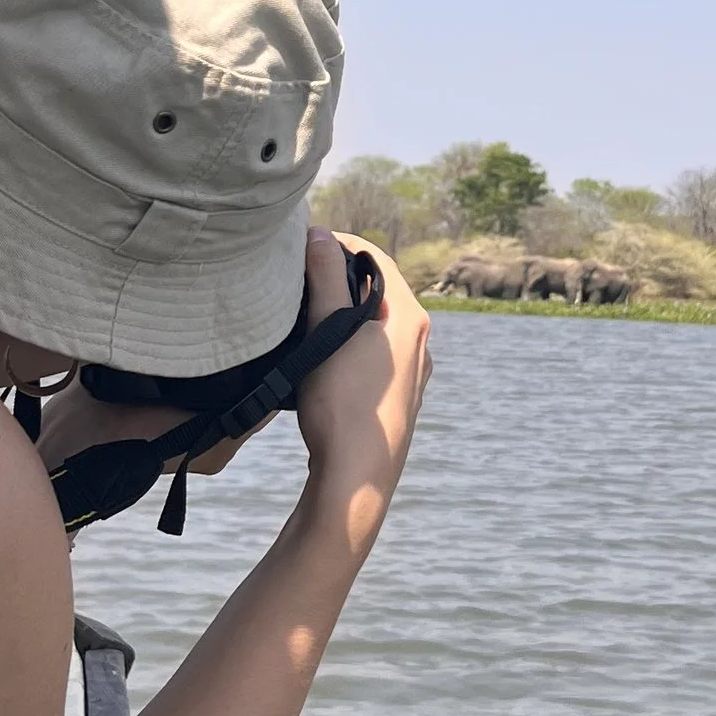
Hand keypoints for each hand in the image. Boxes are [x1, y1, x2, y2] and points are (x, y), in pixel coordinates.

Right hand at [297, 230, 429, 513]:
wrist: (356, 480)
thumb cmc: (343, 406)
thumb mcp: (328, 333)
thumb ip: (325, 279)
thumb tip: (319, 235)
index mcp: (410, 318)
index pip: (376, 257)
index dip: (339, 243)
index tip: (303, 243)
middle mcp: (418, 342)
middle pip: (376, 290)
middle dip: (338, 278)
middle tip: (297, 275)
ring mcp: (411, 374)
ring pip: (373, 325)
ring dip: (341, 313)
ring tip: (303, 313)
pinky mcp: (396, 399)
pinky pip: (371, 355)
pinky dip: (347, 343)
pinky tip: (320, 357)